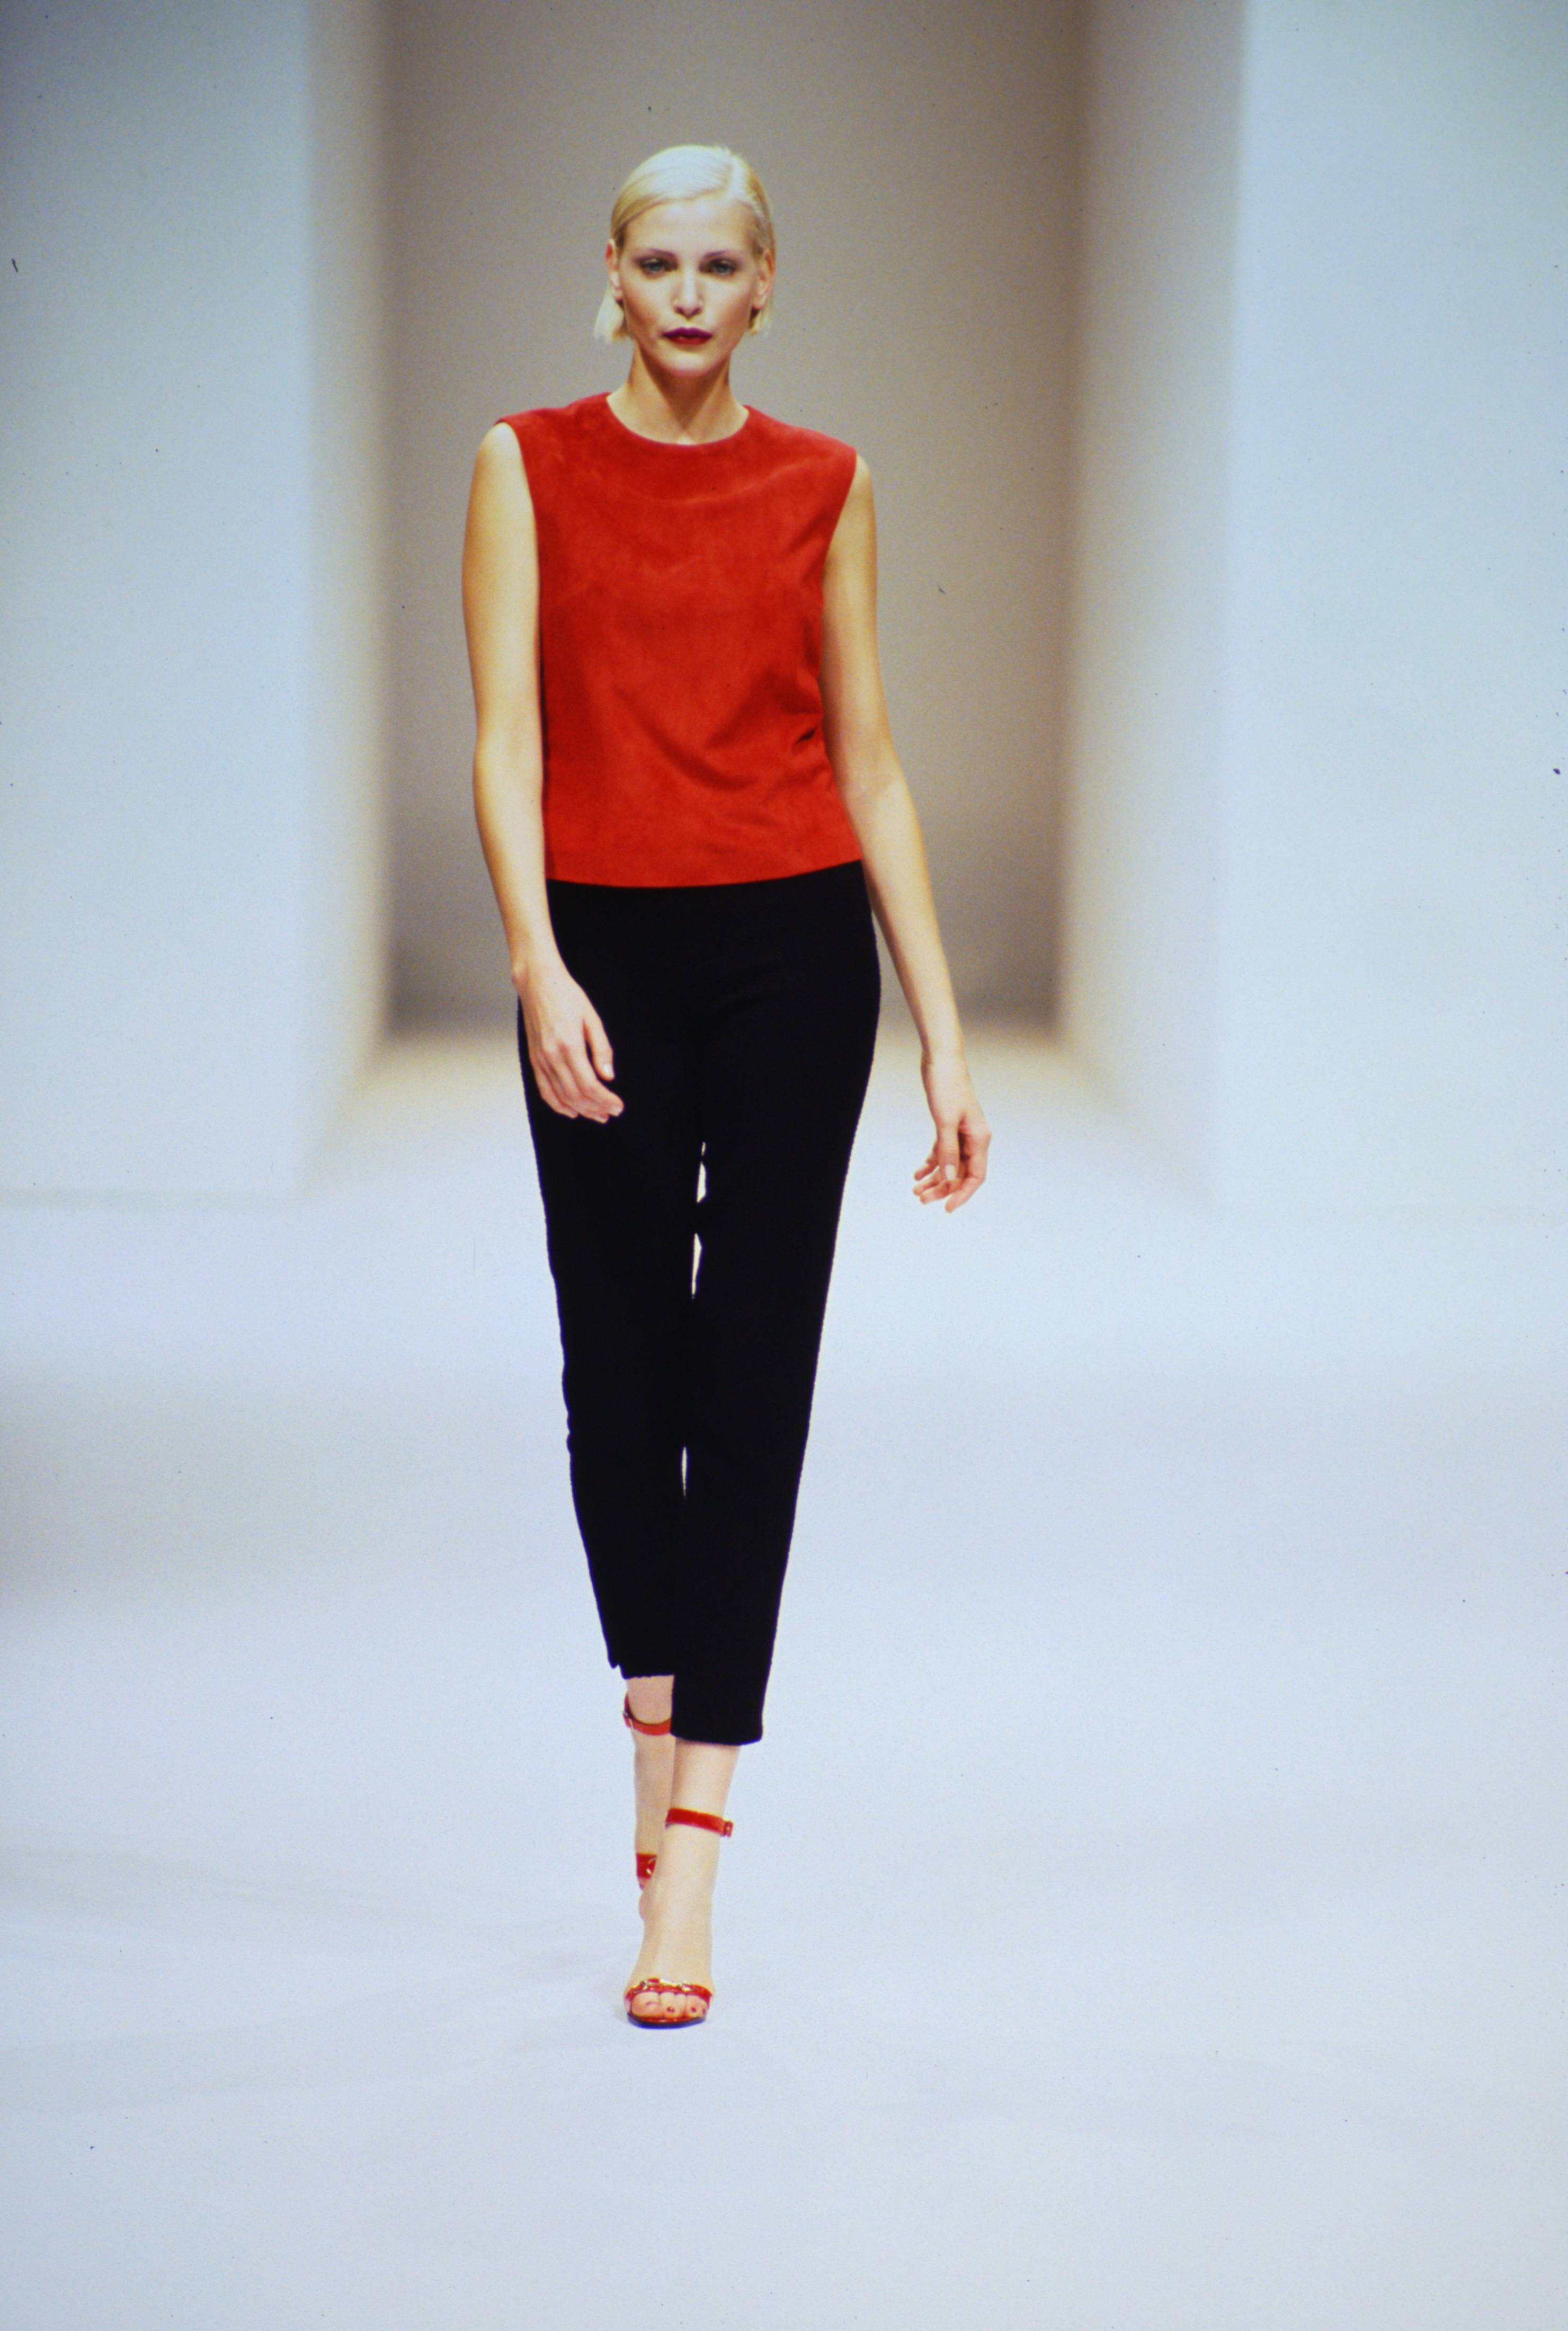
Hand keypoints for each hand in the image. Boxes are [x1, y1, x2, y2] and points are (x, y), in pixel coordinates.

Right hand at [517, 958, 622, 1120]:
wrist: (537, 982)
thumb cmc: (566, 995)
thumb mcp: (592, 1018)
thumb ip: (602, 1049)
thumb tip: (608, 1076)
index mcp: (569, 1045)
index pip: (589, 1084)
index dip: (605, 1100)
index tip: (618, 1106)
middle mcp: (552, 1056)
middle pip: (575, 1095)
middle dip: (595, 1108)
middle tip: (611, 1113)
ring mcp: (540, 1059)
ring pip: (560, 1096)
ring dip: (580, 1110)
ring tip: (597, 1115)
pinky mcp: (534, 1059)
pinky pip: (544, 1090)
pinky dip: (558, 1104)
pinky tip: (571, 1111)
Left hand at [914, 1050, 988, 1209]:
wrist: (941, 1060)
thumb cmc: (947, 1085)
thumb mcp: (944, 1121)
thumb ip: (947, 1150)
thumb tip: (949, 1177)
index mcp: (979, 1138)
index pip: (975, 1176)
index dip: (962, 1194)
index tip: (947, 1207)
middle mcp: (973, 1138)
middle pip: (960, 1173)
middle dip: (942, 1188)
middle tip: (921, 1199)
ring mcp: (962, 1133)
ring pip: (950, 1164)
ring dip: (934, 1179)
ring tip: (916, 1190)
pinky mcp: (949, 1126)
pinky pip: (942, 1152)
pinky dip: (930, 1163)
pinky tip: (917, 1173)